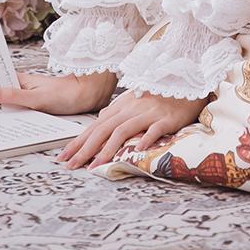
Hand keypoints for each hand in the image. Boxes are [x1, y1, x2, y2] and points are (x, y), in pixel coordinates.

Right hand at [0, 69, 117, 115]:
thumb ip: (11, 96)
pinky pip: (20, 114)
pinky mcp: (39, 108)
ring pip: (9, 107)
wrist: (90, 96)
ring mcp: (31, 98)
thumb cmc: (66, 94)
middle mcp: (23, 88)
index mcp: (20, 81)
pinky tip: (4, 129)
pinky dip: (12, 119)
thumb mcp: (35, 98)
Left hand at [56, 89, 207, 169]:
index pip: (95, 126)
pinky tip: (138, 149)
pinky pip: (154, 129)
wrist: (186, 83)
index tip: (63, 157)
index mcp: (121, 106)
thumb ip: (117, 111)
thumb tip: (100, 120)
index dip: (78, 142)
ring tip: (96, 166)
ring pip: (123, 131)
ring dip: (108, 149)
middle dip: (85, 149)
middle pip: (103, 129)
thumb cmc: (159, 95)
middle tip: (71, 165)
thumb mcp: (134, 100)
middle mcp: (131, 108)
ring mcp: (148, 113)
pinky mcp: (166, 118)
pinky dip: (145, 138)